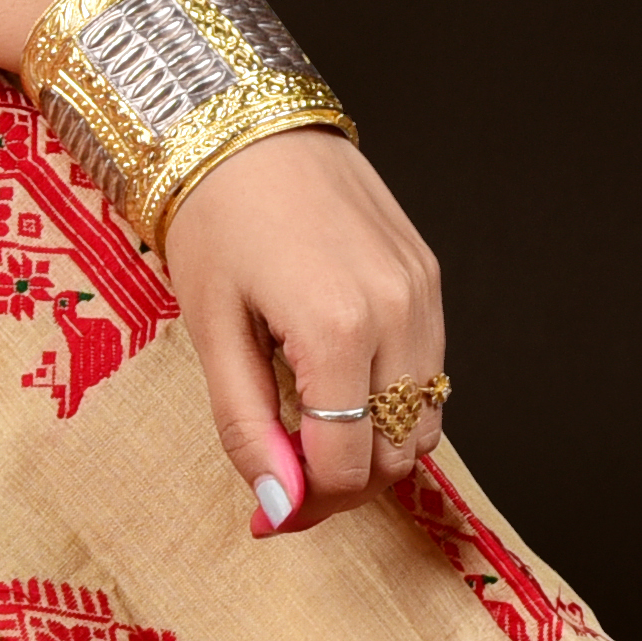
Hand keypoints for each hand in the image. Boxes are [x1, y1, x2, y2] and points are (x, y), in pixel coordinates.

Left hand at [164, 130, 446, 534]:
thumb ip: (245, 426)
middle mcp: (397, 312)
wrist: (244, 124)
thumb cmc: (214, 220)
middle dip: (341, 484)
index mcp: (336, 329)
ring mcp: (422, 293)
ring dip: (372, 447)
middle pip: (394, 454)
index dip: (305, 506)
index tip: (267, 516)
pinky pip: (430, 371)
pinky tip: (337, 387)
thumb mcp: (211, 331)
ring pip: (425, 421)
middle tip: (284, 479)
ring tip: (308, 433)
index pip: (345, 466)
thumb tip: (276, 506)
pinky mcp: (429, 276)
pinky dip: (391, 402)